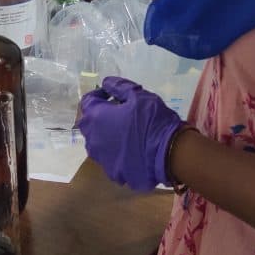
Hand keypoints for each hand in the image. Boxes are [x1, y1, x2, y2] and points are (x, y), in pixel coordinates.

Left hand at [79, 76, 183, 191]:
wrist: (167, 154)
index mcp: (96, 117)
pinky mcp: (113, 172)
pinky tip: (130, 149)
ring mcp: (101, 158)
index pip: (87, 101)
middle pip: (88, 123)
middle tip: (116, 111)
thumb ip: (119, 87)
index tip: (111, 93)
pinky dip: (115, 151)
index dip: (98, 94)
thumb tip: (106, 82)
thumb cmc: (152, 120)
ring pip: (96, 143)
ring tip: (122, 131)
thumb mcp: (139, 95)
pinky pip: (109, 158)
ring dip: (104, 134)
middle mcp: (93, 139)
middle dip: (98, 115)